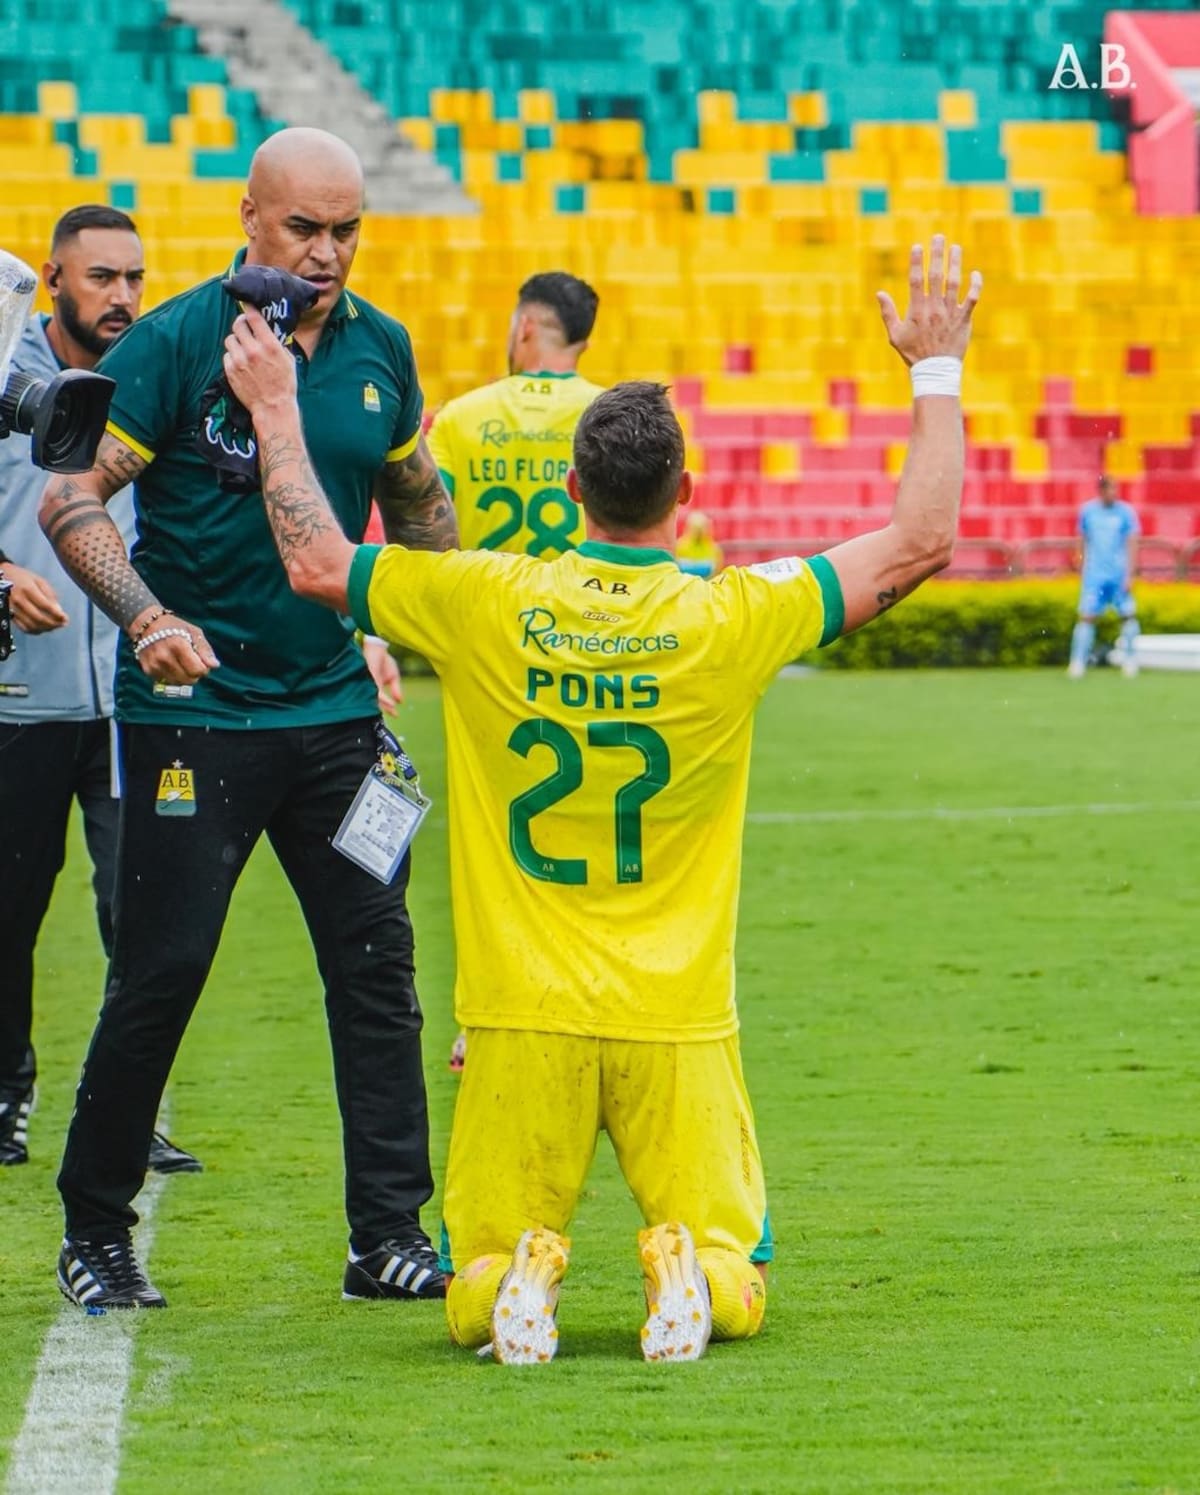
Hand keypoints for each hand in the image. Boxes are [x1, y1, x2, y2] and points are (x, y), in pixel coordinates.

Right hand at [1, 562, 68, 632]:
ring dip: (46, 629)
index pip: (45, 606)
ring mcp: (13, 609)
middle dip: (53, 623)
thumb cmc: (22, 577)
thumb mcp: (38, 580)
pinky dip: (35, 631)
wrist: (2, 576)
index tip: (66, 618)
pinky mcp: (9, 614)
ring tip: (55, 626)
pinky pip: (23, 627)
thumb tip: (59, 611)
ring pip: (32, 625)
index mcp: (28, 589)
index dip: (57, 615)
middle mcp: (19, 600)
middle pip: (39, 618)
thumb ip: (50, 595)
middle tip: (62, 624)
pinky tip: (43, 628)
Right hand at [128, 611, 219, 684]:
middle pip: (189, 680)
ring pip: (178, 683)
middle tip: (192, 663)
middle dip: (195, 674)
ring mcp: (155, 665)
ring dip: (184, 677)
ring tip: (181, 663)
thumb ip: (205, 649)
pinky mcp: (148, 670)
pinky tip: (171, 665)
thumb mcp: (193, 631)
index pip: (197, 670)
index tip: (201, 661)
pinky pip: (167, 681)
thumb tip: (214, 666)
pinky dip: (172, 676)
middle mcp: (165, 657)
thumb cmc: (174, 627)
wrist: (146, 624)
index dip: (204, 669)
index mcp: (178, 646)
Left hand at [223, 302, 297, 416]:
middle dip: (241, 324)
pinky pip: (227, 355)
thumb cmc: (284, 385)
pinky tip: (241, 363)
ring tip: (243, 348)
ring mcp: (240, 361)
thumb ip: (278, 343)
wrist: (273, 408)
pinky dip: (233, 356)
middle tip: (245, 327)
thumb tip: (271, 330)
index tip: (248, 306)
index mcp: (269, 345)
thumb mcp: (288, 360)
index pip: (253, 317)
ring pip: (230, 339)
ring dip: (236, 341)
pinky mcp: (231, 371)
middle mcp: (253, 351)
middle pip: (238, 325)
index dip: (249, 308)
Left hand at [363, 635, 403, 712]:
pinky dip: (383, 698)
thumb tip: (400, 701)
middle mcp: (370, 687)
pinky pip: (376, 691)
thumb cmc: (383, 660)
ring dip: (384, 705)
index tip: (396, 715)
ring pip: (375, 698)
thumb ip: (396, 689)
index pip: (382, 701)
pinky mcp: (369, 678)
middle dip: (385, 709)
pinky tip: (391, 702)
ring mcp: (369, 683)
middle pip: (377, 702)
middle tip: (394, 714)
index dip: (389, 708)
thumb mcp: (393, 676)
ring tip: (392, 710)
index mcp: (376, 687)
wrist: (377, 647)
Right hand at [877, 236, 982, 366]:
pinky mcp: (964, 319)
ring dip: (955, 263)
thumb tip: (879, 293)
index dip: (916, 262)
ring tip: (955, 248)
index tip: (917, 247)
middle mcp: (934, 308)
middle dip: (937, 255)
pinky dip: (975, 285)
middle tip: (939, 237)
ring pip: (954, 283)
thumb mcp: (895, 335)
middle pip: (936, 276)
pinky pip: (972, 299)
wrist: (935, 370)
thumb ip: (888, 313)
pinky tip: (975, 273)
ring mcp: (950, 313)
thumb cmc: (913, 353)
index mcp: (917, 310)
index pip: (915, 281)